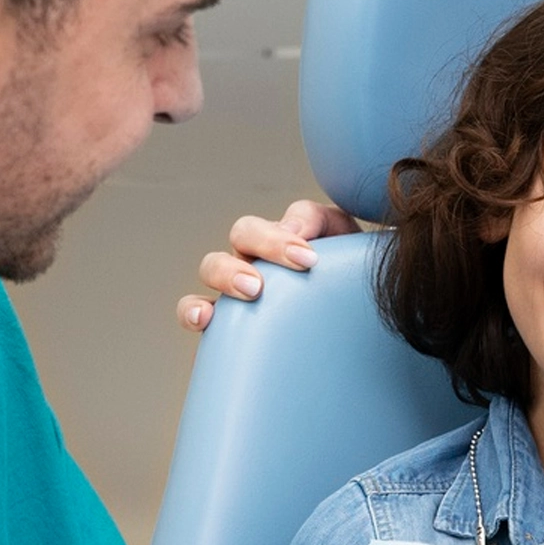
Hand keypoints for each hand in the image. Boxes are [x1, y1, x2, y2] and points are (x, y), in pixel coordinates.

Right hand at [176, 200, 357, 331]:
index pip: (286, 219)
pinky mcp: (225, 322)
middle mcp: (260, 256)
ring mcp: (239, 286)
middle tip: (277, 275)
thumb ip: (321, 224)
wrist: (352, 325)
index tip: (309, 260)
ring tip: (251, 292)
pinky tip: (203, 320)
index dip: (285, 236)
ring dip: (226, 274)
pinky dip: (192, 311)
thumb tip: (293, 229)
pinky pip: (194, 310)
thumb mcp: (347, 247)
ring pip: (213, 265)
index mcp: (290, 236)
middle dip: (258, 249)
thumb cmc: (348, 284)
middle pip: (243, 234)